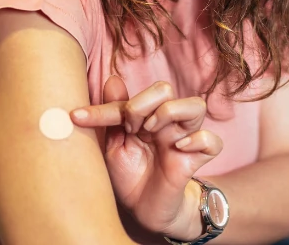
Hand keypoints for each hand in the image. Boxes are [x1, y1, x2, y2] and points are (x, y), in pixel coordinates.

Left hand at [70, 78, 223, 241]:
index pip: (130, 97)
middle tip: (131, 129)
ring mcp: (184, 139)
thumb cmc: (130, 176)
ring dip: (169, 113)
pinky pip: (212, 141)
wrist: (145, 210)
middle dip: (142, 104)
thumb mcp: (114, 146)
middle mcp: (167, 123)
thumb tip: (111, 79)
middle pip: (165, 88)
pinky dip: (197, 140)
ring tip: (152, 133)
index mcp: (146, 116)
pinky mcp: (197, 159)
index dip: (102, 107)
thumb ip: (113, 115)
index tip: (77, 118)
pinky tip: (178, 149)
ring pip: (196, 106)